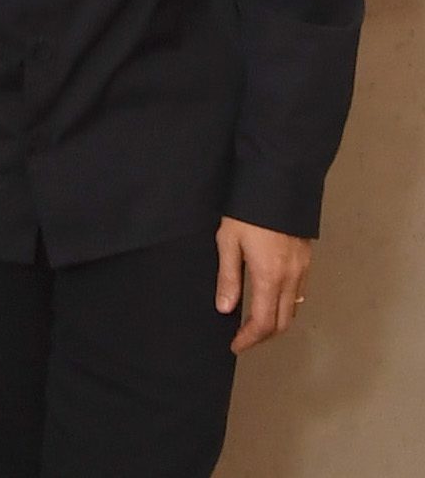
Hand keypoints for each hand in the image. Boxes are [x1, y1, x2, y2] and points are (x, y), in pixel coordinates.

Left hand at [215, 216, 312, 352]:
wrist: (279, 186)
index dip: (249, 339)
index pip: (263, 322)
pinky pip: (299, 292)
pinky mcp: (306, 260)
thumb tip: (225, 309)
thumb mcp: (228, 242)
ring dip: (276, 321)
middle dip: (264, 336)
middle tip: (244, 338)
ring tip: (254, 322)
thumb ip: (228, 278)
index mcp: (269, 277)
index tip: (235, 345)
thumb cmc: (248, 213)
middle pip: (283, 322)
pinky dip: (286, 304)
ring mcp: (302, 270)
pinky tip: (271, 299)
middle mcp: (290, 278)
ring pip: (293, 308)